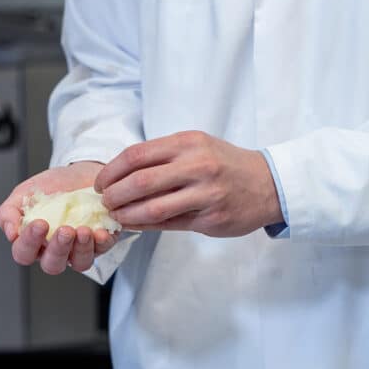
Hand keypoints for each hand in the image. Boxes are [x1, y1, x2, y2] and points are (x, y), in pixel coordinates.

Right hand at [0, 162, 117, 273]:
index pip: (24, 253)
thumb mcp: (23, 194)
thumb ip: (8, 212)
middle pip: (52, 265)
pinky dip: (101, 242)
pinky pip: (102, 250)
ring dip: (81, 249)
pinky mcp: (101, 243)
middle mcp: (56, 249)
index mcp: (34, 241)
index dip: (30, 243)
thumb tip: (10, 233)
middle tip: (64, 230)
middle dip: (58, 249)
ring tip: (83, 230)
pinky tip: (100, 231)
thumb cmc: (52, 187)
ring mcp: (79, 249)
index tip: (40, 223)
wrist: (80, 173)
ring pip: (79, 263)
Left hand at [95, 131, 281, 236]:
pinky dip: (146, 225)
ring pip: (154, 207)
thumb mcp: (196, 147)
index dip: (111, 171)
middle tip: (104, 202)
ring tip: (116, 216)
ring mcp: (207, 193)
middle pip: (141, 181)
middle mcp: (198, 165)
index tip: (100, 183)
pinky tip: (134, 224)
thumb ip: (162, 157)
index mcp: (188, 142)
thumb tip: (119, 174)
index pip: (137, 155)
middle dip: (114, 195)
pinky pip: (170, 224)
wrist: (268, 184)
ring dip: (127, 214)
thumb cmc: (224, 164)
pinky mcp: (212, 218)